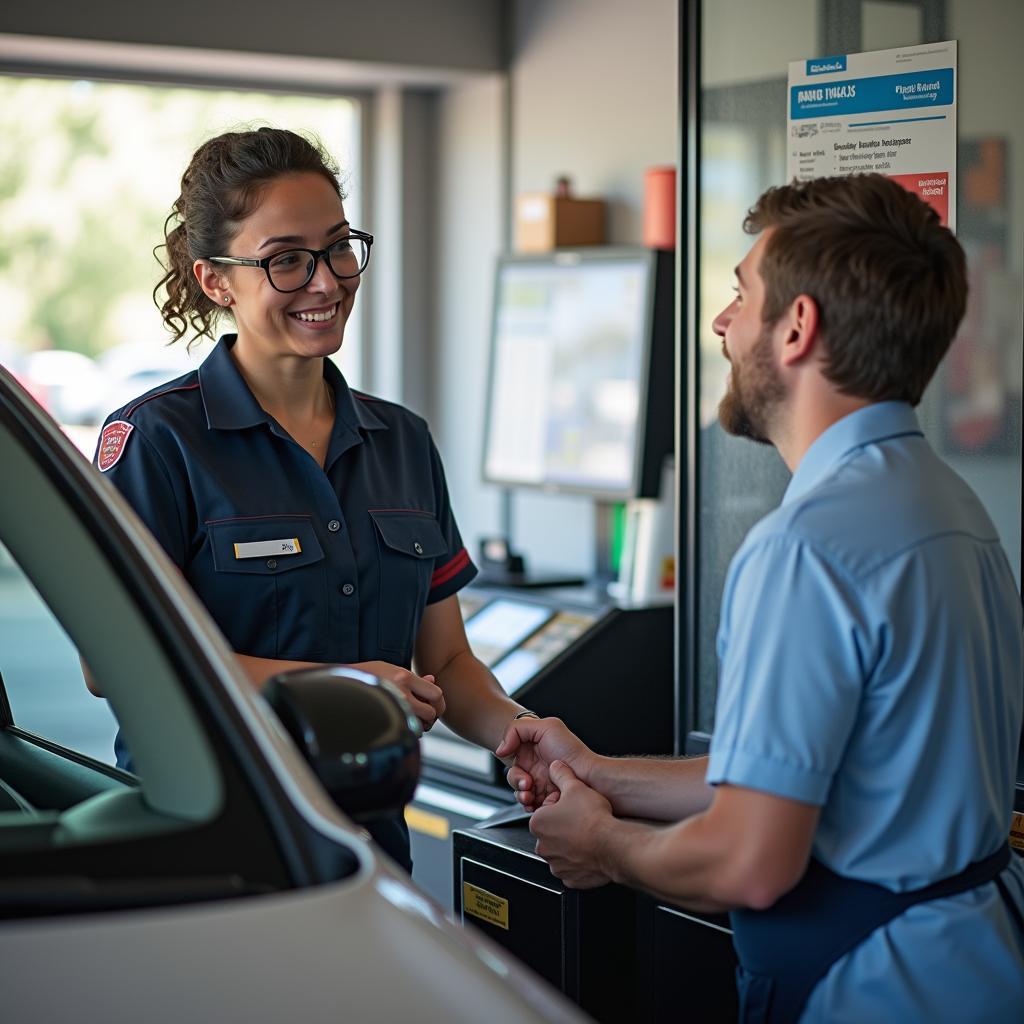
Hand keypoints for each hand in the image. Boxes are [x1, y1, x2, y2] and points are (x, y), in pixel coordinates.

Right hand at [348, 661, 444, 730]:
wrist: (338, 686)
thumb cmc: (366, 675)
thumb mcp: (390, 669)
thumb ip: (413, 678)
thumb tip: (432, 681)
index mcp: (404, 676)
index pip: (436, 693)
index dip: (438, 702)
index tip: (432, 705)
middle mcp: (400, 693)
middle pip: (431, 713)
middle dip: (431, 717)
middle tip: (424, 717)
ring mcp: (390, 708)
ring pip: (419, 727)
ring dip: (418, 726)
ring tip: (410, 720)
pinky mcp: (382, 721)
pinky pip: (403, 734)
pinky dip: (406, 733)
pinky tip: (399, 725)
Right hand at [495, 717, 594, 810]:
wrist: (589, 778)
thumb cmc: (572, 752)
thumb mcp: (547, 727)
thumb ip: (517, 729)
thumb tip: (501, 748)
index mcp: (533, 747)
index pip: (511, 753)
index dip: (509, 759)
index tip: (515, 763)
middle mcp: (535, 764)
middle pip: (513, 774)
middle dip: (516, 780)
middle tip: (527, 783)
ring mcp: (539, 782)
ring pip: (518, 791)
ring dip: (521, 794)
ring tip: (531, 795)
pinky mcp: (544, 798)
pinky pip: (528, 804)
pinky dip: (527, 805)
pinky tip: (534, 803)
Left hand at [530, 760, 613, 887]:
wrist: (613, 845)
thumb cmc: (593, 819)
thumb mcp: (575, 786)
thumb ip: (561, 774)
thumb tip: (555, 766)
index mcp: (538, 823)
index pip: (545, 810)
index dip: (561, 804)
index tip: (574, 804)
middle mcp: (543, 846)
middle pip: (552, 831)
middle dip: (565, 824)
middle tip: (582, 818)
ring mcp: (556, 864)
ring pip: (561, 850)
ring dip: (571, 843)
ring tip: (588, 833)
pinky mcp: (570, 878)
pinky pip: (572, 867)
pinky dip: (580, 860)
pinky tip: (590, 850)